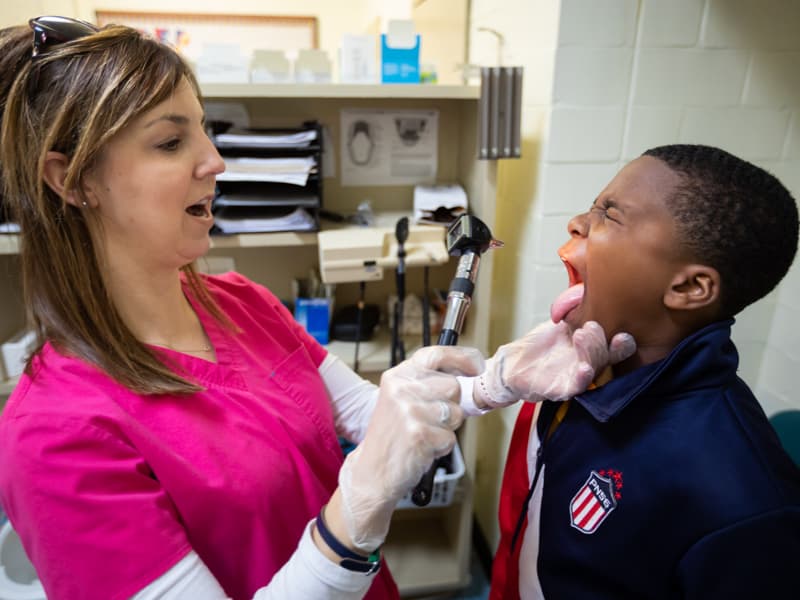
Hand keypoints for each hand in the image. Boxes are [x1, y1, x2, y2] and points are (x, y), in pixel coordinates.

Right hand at [338, 345, 482, 551]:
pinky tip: (422, 448)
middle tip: (430, 419)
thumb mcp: (402, 399)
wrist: (372, 471)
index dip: (462, 358)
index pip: (435, 354)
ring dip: (446, 428)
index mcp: (397, 376)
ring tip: (424, 434)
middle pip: (453, 386)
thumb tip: (470, 375)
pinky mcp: (419, 434)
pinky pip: (450, 437)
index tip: (476, 366)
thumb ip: (429, 383)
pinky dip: (441, 447)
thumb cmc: (393, 436)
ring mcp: (410, 411)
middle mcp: (402, 389)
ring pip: (455, 413)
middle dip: (451, 405)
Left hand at [474, 320, 635, 407]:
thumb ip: (575, 310)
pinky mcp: (562, 389)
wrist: (513, 363)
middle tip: (591, 326)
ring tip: (581, 334)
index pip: (614, 347)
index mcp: (591, 349)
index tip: (622, 332)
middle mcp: (588, 364)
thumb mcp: (559, 323)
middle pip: (607, 357)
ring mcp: (576, 378)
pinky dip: (583, 378)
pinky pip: (577, 387)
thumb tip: (587, 290)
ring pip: (593, 369)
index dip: (623, 343)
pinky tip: (584, 368)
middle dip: (603, 342)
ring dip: (592, 352)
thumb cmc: (538, 345)